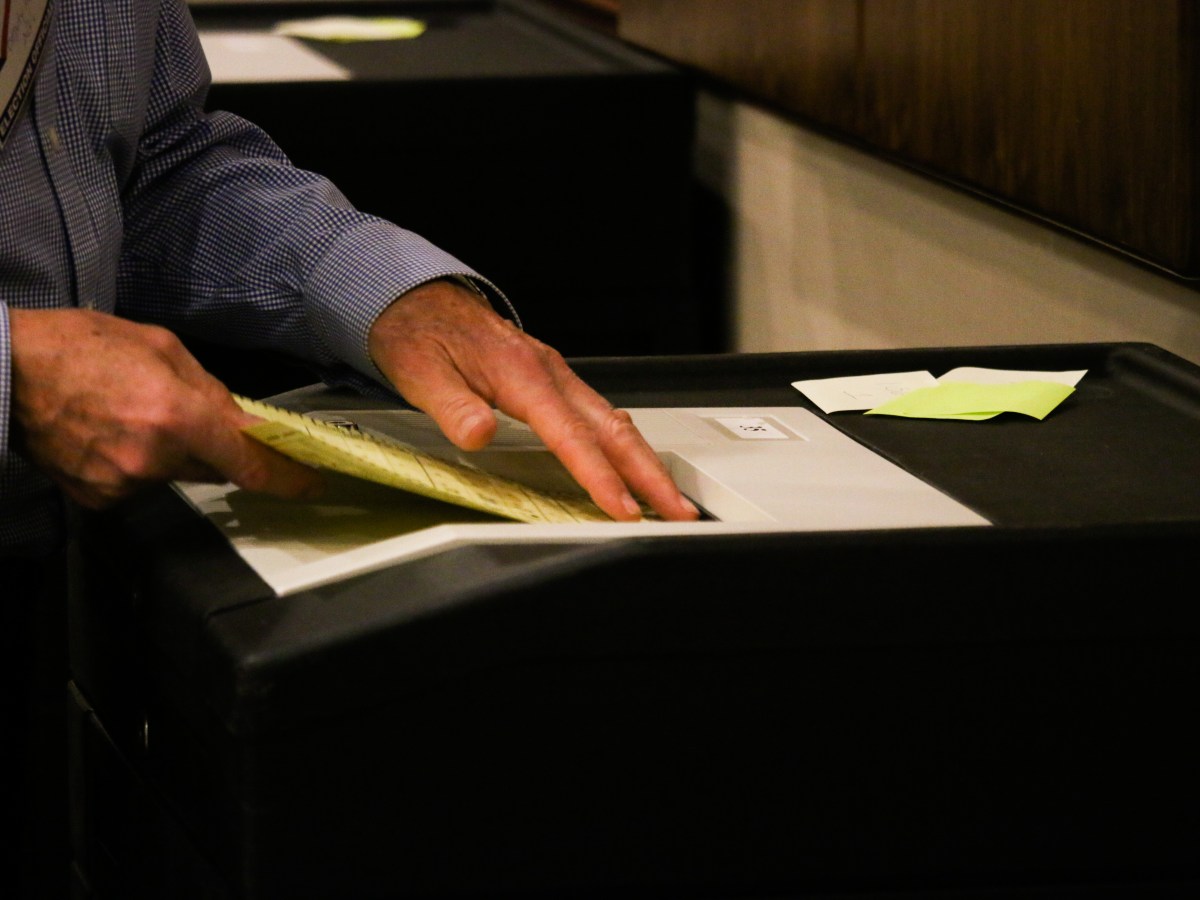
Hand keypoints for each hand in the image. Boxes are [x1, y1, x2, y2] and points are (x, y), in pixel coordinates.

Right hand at [9, 308, 322, 507]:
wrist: (3, 372)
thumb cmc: (78, 347)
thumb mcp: (161, 347)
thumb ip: (209, 389)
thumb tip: (239, 419)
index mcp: (178, 416)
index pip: (250, 463)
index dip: (287, 478)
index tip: (311, 484)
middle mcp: (154, 458)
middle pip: (214, 465)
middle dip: (212, 444)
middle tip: (180, 412)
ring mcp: (124, 483)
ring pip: (176, 472)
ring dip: (169, 449)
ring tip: (129, 412)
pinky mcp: (99, 497)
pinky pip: (140, 482)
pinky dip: (136, 461)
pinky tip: (107, 431)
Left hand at [367, 280, 699, 521]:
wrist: (420, 299)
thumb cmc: (421, 334)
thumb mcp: (420, 371)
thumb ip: (453, 406)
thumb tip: (480, 433)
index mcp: (523, 375)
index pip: (571, 435)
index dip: (600, 476)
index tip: (622, 508)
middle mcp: (550, 374)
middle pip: (614, 431)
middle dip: (651, 475)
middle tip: (679, 512)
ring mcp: (557, 377)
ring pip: (616, 423)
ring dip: (646, 464)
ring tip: (669, 500)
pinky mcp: (555, 382)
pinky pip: (602, 417)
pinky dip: (625, 446)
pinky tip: (634, 465)